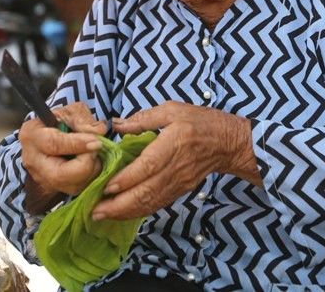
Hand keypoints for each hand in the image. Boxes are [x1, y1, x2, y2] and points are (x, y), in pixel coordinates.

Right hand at [20, 102, 107, 211]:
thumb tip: (100, 131)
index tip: (97, 142)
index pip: (53, 144)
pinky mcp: (56, 189)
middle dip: (86, 165)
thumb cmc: (61, 121)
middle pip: (59, 175)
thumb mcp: (71, 112)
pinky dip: (92, 177)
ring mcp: (43, 179)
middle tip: (98, 150)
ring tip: (94, 154)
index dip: (78, 144)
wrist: (52, 137)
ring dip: (92, 171)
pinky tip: (93, 163)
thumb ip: (84, 119)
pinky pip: (79, 189)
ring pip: (72, 186)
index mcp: (32, 135)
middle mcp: (33, 161)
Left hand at [91, 101, 258, 221]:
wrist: (228, 142)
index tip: (108, 186)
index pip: (149, 165)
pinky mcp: (181, 190)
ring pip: (151, 202)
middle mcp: (177, 167)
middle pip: (147, 191)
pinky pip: (158, 204)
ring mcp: (179, 182)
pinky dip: (139, 211)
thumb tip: (116, 125)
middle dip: (120, 204)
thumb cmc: (200, 122)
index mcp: (174, 142)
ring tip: (103, 215)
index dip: (128, 178)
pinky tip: (123, 213)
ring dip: (126, 211)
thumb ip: (143, 118)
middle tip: (96, 210)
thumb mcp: (172, 109)